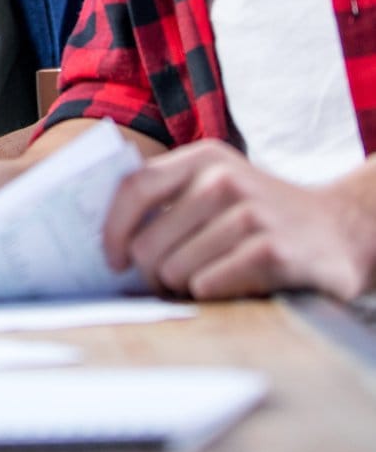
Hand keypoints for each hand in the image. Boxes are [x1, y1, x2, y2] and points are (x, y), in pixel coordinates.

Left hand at [104, 140, 375, 300]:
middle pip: (150, 241)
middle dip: (152, 273)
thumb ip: (170, 195)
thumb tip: (110, 235)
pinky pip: (209, 284)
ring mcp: (250, 212)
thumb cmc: (261, 213)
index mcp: (202, 158)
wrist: (341, 230)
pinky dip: (211, 293)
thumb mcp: (217, 185)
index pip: (134, 188)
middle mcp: (223, 178)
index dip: (113, 229)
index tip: (112, 260)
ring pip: (177, 269)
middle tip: (168, 282)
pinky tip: (231, 286)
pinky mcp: (272, 250)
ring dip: (184, 286)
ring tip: (207, 280)